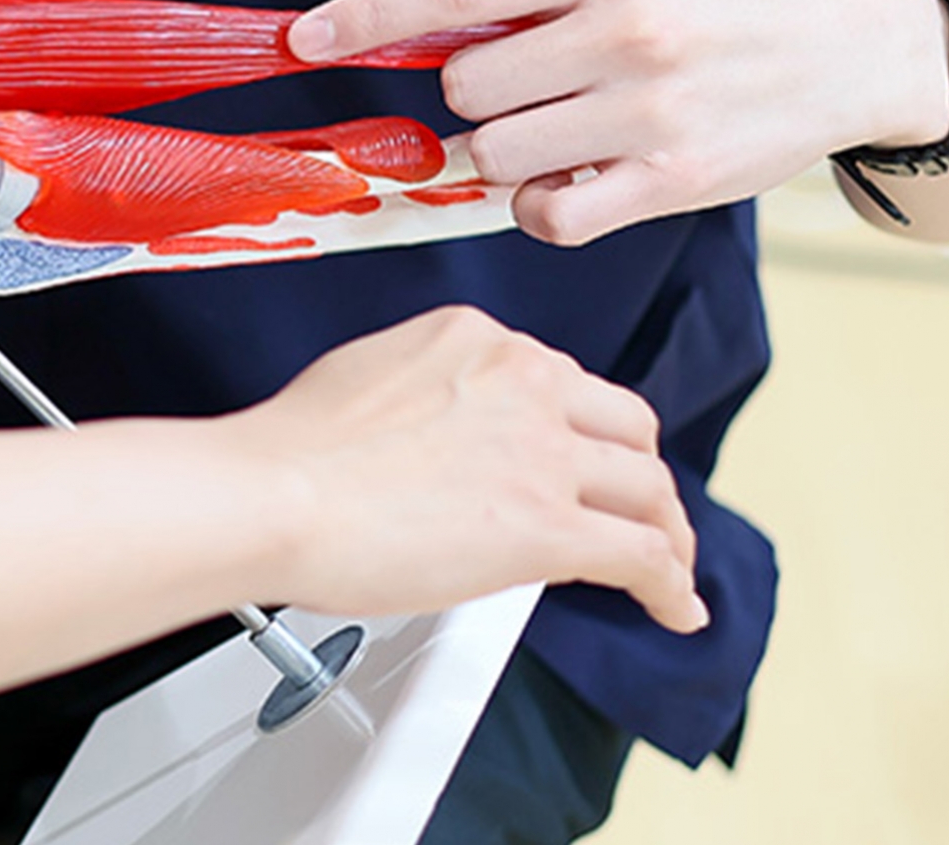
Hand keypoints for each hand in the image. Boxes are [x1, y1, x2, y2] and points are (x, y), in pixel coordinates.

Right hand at [239, 305, 706, 634]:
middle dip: (638, 472)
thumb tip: (437, 434)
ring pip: (648, 488)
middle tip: (639, 510)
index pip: (559, 382)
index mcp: (476, 339)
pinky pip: (643, 556)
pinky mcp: (547, 527)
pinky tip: (676, 609)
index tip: (574, 461)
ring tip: (670, 568)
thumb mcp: (367, 375)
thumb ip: (424, 390)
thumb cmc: (290, 453)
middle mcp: (523, 381)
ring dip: (668, 532)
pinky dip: (671, 587)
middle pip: (625, 425)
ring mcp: (541, 453)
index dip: (577, 431)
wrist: (271, 495)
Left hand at [289, 0, 948, 244]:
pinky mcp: (671, 178)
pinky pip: (549, 216)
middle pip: (466, 87)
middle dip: (478, 98)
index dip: (368, 16)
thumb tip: (431, 41)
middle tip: (532, 94)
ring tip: (567, 136)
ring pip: (496, 155)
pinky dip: (544, 209)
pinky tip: (578, 184)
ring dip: (507, 155)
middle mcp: (624, 26)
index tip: (306, 37)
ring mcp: (648, 107)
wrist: (859, 43)